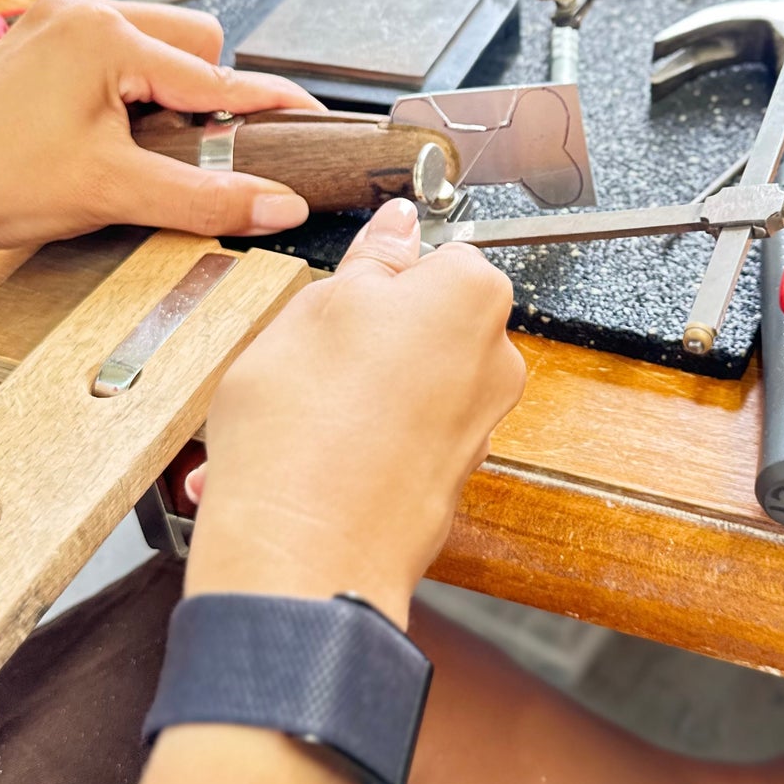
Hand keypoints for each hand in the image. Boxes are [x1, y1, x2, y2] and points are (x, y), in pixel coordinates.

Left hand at [0, 0, 322, 276]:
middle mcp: (83, 14)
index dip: (268, 107)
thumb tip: (276, 203)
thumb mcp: (114, 192)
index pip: (215, 77)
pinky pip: (117, 53)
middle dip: (206, 100)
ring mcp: (57, 24)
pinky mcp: (40, 43)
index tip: (311, 120)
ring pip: (157, 47)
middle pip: (194, 45)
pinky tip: (115, 136)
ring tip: (147, 149)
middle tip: (197, 155)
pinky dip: (133, 92)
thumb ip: (207, 197)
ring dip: (169, 96)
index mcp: (106, 37)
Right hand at [185, 200, 525, 626]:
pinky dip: (355, 443)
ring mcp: (475, 429)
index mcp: (473, 298)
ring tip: (290, 414)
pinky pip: (396, 442)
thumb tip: (397, 228)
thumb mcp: (318, 305)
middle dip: (367, 338)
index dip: (379, 277)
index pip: (437, 257)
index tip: (340, 297)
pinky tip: (301, 456)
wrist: (302, 554)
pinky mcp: (447, 483)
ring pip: (404, 387)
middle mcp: (494, 364)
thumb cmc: (306, 428)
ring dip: (350, 395)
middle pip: (425, 325)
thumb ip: (370, 262)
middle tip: (305, 354)